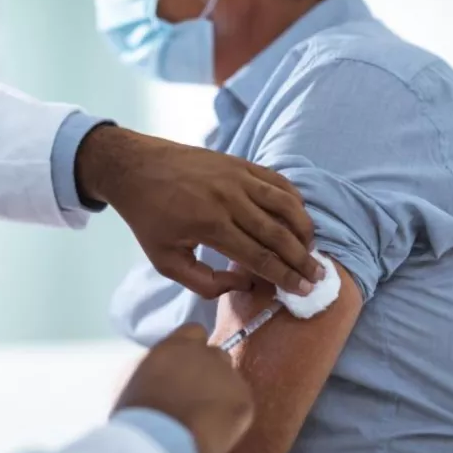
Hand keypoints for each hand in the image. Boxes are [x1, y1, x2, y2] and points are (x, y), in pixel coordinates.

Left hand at [76, 125, 322, 297]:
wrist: (135, 168)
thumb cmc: (148, 217)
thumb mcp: (165, 260)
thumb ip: (204, 282)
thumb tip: (244, 285)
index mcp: (210, 226)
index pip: (259, 257)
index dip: (285, 276)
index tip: (304, 289)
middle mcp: (229, 199)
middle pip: (278, 234)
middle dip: (302, 258)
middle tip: (318, 275)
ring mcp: (236, 177)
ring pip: (285, 204)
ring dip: (304, 227)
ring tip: (311, 247)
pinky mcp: (238, 163)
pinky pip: (276, 180)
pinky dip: (293, 198)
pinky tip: (298, 214)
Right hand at [113, 324, 254, 452]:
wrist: (157, 442)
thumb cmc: (136, 414)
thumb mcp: (132, 377)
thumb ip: (153, 365)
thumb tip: (159, 370)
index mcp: (176, 345)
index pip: (195, 332)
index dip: (193, 348)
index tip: (187, 367)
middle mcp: (204, 353)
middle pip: (216, 354)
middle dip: (210, 371)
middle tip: (198, 395)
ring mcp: (226, 374)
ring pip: (231, 378)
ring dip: (222, 392)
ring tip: (207, 417)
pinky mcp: (243, 399)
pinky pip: (242, 403)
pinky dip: (233, 415)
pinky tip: (217, 430)